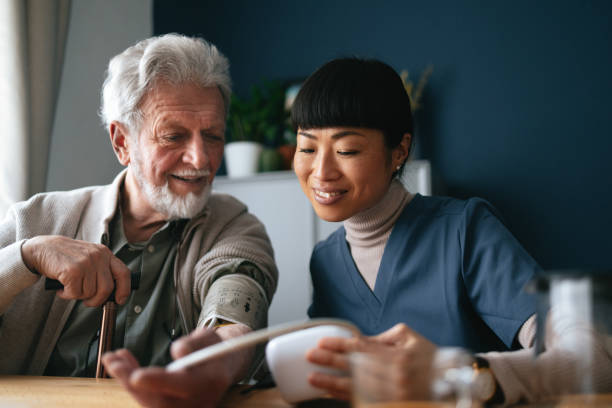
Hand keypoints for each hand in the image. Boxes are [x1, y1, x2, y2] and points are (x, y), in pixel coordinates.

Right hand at [21, 235, 129, 305]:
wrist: (42, 248)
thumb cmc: (66, 256)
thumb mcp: (89, 257)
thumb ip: (101, 270)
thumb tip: (112, 293)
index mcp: (105, 253)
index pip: (123, 273)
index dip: (124, 289)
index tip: (120, 300)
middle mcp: (98, 256)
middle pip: (107, 288)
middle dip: (97, 300)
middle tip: (87, 301)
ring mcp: (86, 263)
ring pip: (90, 293)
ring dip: (78, 295)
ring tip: (70, 286)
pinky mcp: (73, 271)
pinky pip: (75, 294)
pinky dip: (67, 295)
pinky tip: (62, 287)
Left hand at [103, 324, 253, 407]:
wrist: (224, 365)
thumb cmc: (215, 347)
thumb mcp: (209, 338)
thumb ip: (194, 343)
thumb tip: (178, 352)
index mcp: (211, 382)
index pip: (184, 386)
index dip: (159, 382)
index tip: (136, 375)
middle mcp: (199, 402)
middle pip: (161, 401)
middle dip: (131, 382)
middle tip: (113, 361)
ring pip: (150, 403)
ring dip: (126, 381)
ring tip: (112, 358)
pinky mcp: (173, 407)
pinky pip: (149, 400)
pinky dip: (131, 383)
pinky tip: (122, 364)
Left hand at [306, 323, 437, 400]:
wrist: (452, 382)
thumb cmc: (430, 357)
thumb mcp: (409, 337)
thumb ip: (383, 337)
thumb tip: (358, 340)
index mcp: (397, 356)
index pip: (362, 348)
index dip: (340, 345)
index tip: (322, 342)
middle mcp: (394, 377)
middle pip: (355, 368)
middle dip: (330, 362)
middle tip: (310, 357)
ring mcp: (394, 395)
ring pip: (357, 389)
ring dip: (332, 384)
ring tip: (313, 380)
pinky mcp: (393, 405)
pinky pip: (365, 402)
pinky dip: (346, 398)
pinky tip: (331, 394)